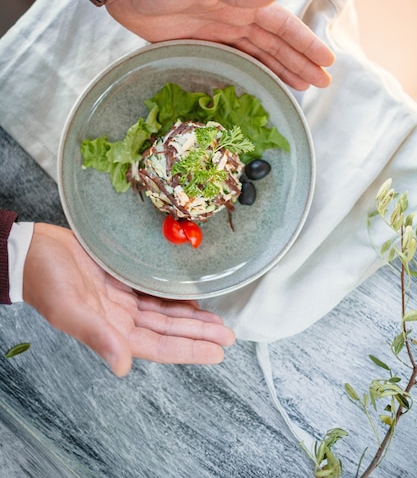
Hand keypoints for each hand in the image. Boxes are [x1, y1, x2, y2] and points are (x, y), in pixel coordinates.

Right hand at [23, 223, 234, 376]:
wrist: (31, 248)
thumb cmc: (44, 278)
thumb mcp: (68, 307)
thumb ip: (96, 336)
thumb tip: (122, 367)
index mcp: (110, 329)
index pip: (159, 345)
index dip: (189, 349)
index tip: (218, 351)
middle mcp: (120, 317)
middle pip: (168, 329)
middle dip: (198, 333)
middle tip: (229, 335)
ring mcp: (121, 298)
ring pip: (164, 311)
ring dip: (190, 316)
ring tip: (218, 319)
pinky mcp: (120, 278)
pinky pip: (154, 291)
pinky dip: (173, 295)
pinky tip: (190, 296)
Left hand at [106, 0, 334, 90]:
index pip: (282, 24)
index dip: (304, 43)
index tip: (327, 60)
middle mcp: (237, 17)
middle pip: (277, 43)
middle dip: (301, 61)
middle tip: (323, 83)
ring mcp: (222, 32)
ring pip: (262, 54)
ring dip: (284, 68)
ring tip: (305, 87)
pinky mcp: (205, 45)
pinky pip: (239, 61)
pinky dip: (256, 71)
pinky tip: (266, 82)